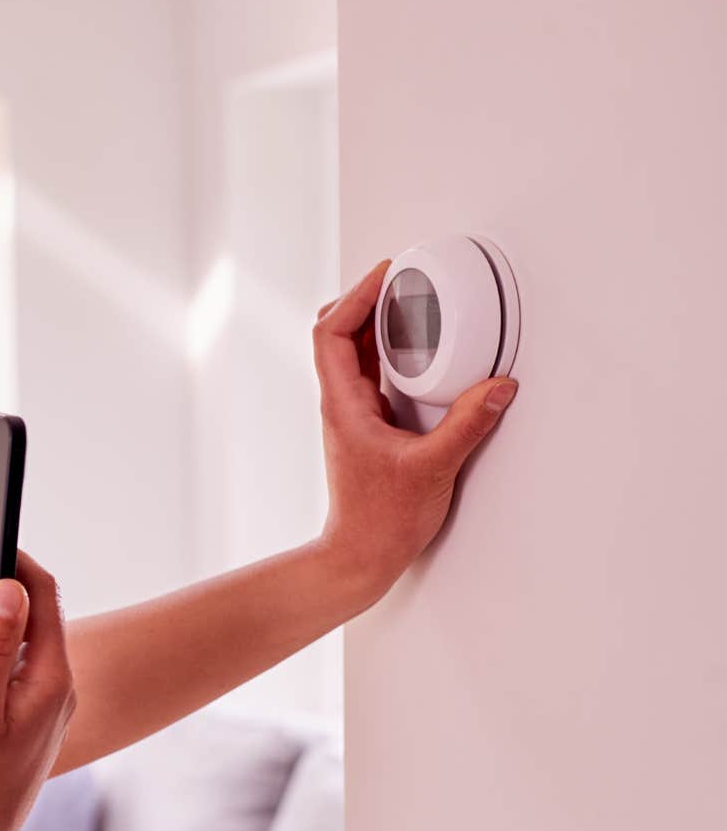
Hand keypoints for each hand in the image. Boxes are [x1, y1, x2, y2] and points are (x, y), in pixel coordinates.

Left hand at [314, 259, 519, 594]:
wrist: (361, 555)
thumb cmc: (381, 520)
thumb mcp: (433, 468)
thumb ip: (467, 425)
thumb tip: (499, 387)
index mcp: (343, 405)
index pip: (331, 334)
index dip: (354, 297)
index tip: (386, 274)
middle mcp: (341, 404)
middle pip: (336, 335)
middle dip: (363, 300)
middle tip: (399, 279)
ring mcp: (352, 414)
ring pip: (353, 354)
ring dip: (375, 323)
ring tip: (409, 301)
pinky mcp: (368, 426)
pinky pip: (371, 374)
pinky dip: (388, 351)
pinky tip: (418, 349)